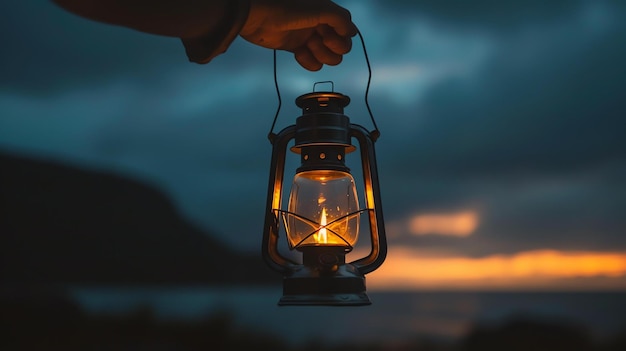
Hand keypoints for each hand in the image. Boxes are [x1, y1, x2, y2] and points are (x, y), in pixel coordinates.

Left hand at [240, 0, 357, 70]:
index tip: (329, 32)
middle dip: (333, 47)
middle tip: (318, 39)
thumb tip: (353, 32)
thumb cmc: (285, 7)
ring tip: (307, 46)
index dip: (342, 36)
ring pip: (328, 57)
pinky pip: (312, 63)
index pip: (347, 29)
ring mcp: (307, 37)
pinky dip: (308, 62)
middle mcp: (319, 24)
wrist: (255, 15)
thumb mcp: (319, 8)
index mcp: (326, 12)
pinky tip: (299, 54)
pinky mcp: (295, 48)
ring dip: (321, 55)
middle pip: (341, 46)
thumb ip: (341, 19)